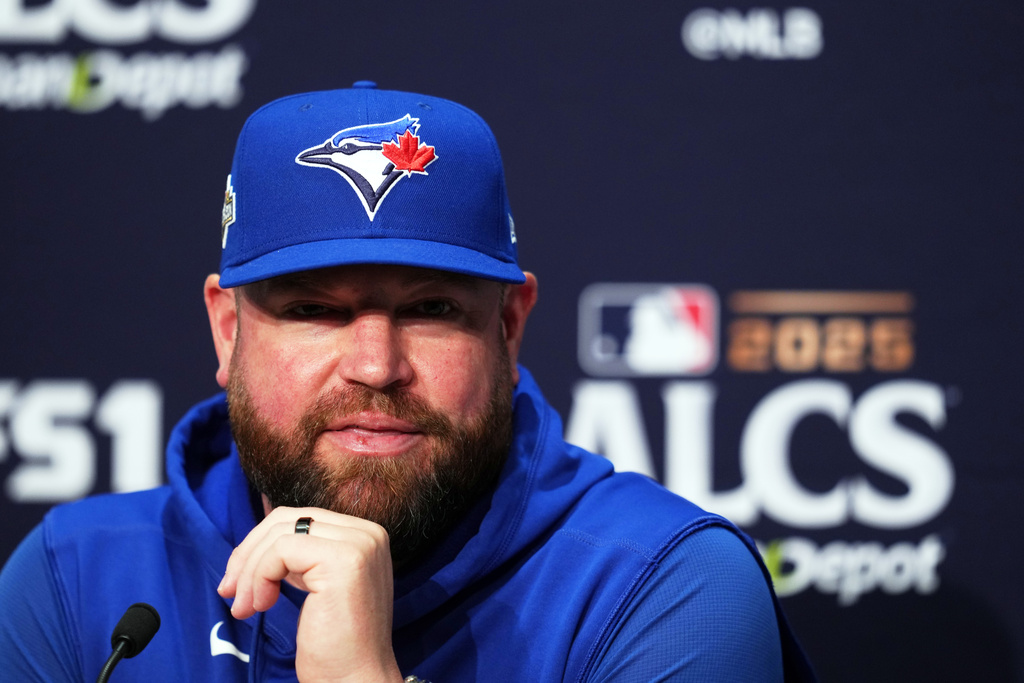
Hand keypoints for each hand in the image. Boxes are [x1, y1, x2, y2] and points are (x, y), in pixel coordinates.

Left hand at [218, 506, 402, 682]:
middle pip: (287, 519)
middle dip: (248, 554)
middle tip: (231, 592)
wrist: (354, 681)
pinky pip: (281, 550)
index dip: (260, 545)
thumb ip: (302, 557)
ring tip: (245, 607)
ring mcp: (359, 544)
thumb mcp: (318, 586)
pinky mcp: (344, 560)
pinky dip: (260, 577)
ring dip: (250, 571)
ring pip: (280, 534)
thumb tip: (254, 541)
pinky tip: (261, 606)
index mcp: (365, 535)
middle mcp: (368, 533)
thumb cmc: (335, 645)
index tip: (239, 582)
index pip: (300, 518)